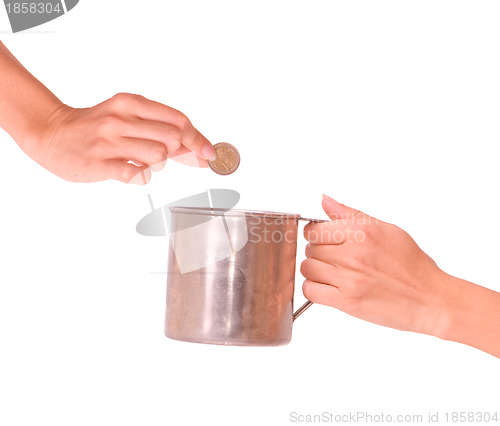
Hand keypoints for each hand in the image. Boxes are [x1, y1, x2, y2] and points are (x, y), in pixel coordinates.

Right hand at [31, 93, 215, 183]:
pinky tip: (132, 172)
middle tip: (164, 156)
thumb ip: (161, 130)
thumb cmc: (98, 128)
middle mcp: (121, 119)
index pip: (179, 120)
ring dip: (158, 165)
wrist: (52, 134)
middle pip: (174, 138)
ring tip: (142, 162)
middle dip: (178, 152)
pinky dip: (142, 177)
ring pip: (158, 156)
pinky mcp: (99, 163)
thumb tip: (200, 151)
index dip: (198, 139)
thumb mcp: (128, 118)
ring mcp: (109, 141)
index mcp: (131, 103)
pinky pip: (137, 174)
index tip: (209, 154)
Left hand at [301, 195, 449, 334]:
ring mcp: (349, 277)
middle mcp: (353, 253)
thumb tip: (325, 200)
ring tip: (332, 273)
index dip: (315, 235)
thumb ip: (350, 214)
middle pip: (309, 249)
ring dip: (314, 271)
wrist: (430, 299)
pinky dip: (314, 289)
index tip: (322, 240)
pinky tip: (328, 287)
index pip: (314, 229)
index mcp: (362, 232)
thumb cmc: (412, 265)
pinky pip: (310, 290)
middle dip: (318, 253)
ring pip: (307, 268)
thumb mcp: (386, 229)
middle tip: (334, 259)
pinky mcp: (347, 301)